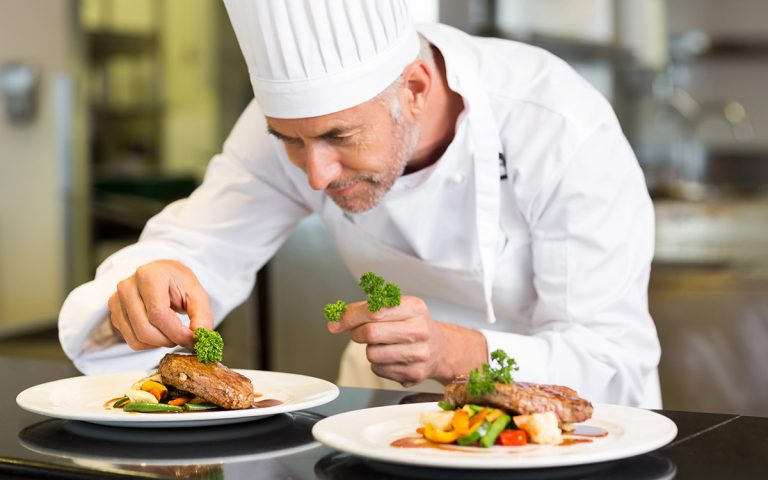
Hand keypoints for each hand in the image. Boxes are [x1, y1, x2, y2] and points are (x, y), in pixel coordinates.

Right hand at [108, 260, 212, 350]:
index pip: (158, 314)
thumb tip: (200, 335)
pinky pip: (131, 341)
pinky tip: (160, 332)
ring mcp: (117, 301)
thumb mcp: (196, 292)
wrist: (160, 274)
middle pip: (145, 330)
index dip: (177, 332)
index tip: (192, 339)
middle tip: (184, 338)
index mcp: (149, 276)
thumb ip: (202, 314)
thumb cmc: (178, 282)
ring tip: (173, 333)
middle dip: (169, 340)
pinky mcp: (114, 314)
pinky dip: (149, 344)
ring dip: (160, 344)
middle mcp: (127, 287)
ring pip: (137, 339)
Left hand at [328, 296, 487, 385]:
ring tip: (384, 345)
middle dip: (357, 334)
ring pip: (372, 354)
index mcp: (414, 307)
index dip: (349, 317)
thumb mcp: (397, 307)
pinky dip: (379, 364)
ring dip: (370, 350)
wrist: (441, 348)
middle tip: (360, 334)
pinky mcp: (414, 374)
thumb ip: (366, 309)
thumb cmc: (413, 325)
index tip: (335, 323)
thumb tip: (336, 318)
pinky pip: (378, 370)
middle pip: (370, 333)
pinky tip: (392, 357)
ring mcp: (419, 353)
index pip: (373, 310)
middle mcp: (420, 329)